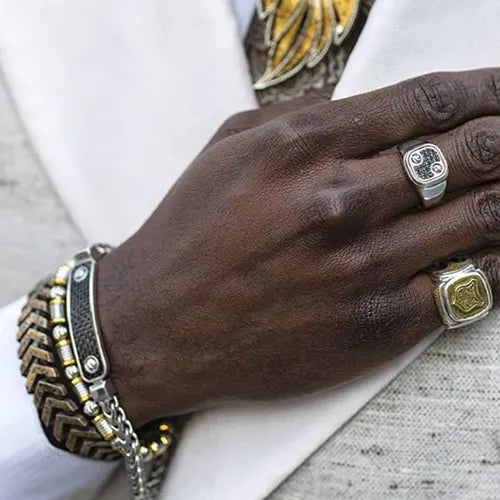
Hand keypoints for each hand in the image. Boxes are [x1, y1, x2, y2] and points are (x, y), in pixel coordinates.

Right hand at [97, 69, 499, 424]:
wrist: (160, 325)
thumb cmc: (189, 235)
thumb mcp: (229, 150)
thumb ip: (300, 118)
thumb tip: (364, 108)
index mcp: (302, 147)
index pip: (426, 102)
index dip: (485, 90)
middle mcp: (339, 202)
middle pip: (469, 154)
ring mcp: (362, 268)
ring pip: (481, 219)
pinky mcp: (374, 325)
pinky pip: (466, 287)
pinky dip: (497, 263)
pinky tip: (499, 249)